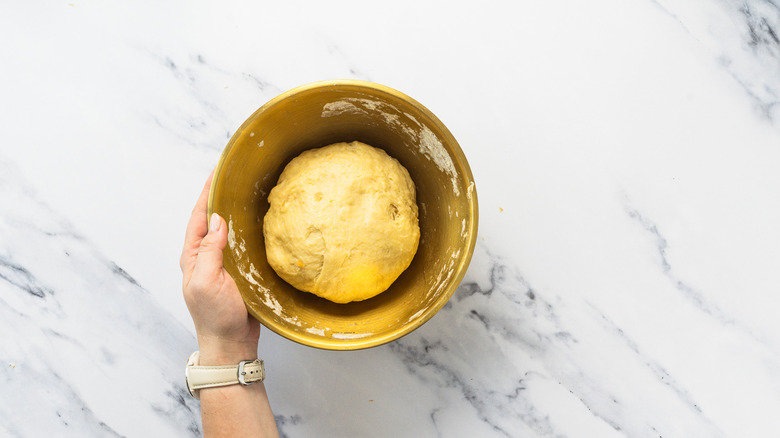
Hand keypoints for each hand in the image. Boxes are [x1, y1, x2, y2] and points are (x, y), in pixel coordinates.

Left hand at [180, 170, 259, 364]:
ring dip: (234, 213)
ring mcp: (221, 265)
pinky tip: (257, 225)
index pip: (198, 217)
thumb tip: (217, 220)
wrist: (230, 344)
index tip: (216, 173)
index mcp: (193, 256)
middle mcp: (205, 257)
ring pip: (226, 232)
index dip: (206, 194)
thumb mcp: (207, 281)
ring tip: (246, 193)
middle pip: (211, 220)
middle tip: (233, 177)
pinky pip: (240, 246)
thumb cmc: (215, 316)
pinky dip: (246, 231)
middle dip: (220, 198)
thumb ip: (209, 250)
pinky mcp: (237, 274)